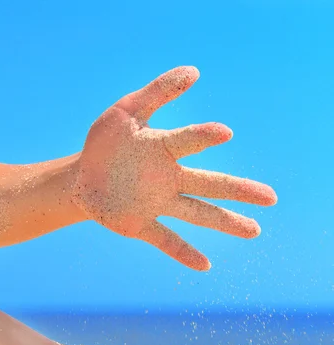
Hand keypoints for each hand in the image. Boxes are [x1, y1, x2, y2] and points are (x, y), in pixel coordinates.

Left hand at [72, 66, 276, 270]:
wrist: (81, 178)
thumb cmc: (105, 144)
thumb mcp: (125, 112)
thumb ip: (157, 93)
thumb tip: (194, 71)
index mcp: (164, 148)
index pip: (188, 141)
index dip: (203, 137)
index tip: (223, 133)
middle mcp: (169, 178)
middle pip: (210, 184)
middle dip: (240, 191)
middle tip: (270, 197)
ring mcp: (157, 203)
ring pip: (198, 213)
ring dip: (226, 222)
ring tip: (255, 231)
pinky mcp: (140, 225)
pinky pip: (166, 240)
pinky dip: (184, 252)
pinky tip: (205, 266)